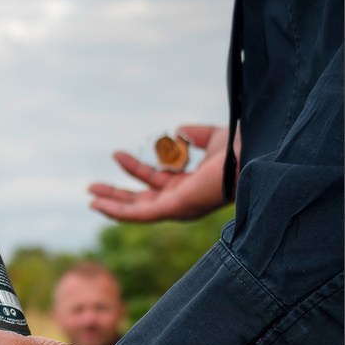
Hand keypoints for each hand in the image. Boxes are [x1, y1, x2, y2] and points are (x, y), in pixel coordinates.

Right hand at [88, 124, 232, 222]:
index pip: (155, 181)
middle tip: (93, 187)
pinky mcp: (174, 208)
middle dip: (116, 194)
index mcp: (190, 186)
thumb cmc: (243, 149)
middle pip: (141, 200)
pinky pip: (138, 214)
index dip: (134, 169)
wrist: (255, 155)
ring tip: (89, 196)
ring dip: (111, 204)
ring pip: (136, 210)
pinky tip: (98, 204)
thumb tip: (178, 131)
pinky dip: (117, 210)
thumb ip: (196, 135)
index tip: (117, 155)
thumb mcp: (214, 138)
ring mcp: (177, 207)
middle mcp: (182, 200)